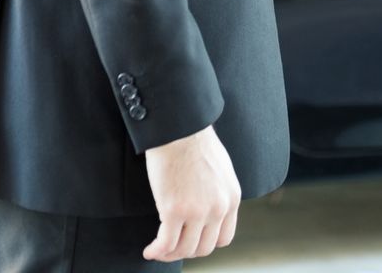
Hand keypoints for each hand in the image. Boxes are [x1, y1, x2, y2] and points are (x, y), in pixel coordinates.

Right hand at [142, 125, 240, 261]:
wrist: (179, 128)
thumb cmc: (194, 141)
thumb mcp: (220, 170)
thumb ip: (218, 192)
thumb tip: (207, 208)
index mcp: (231, 198)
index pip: (223, 238)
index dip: (205, 244)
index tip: (191, 241)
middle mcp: (218, 208)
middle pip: (203, 248)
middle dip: (186, 251)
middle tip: (171, 247)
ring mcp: (197, 211)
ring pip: (183, 249)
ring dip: (169, 253)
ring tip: (158, 249)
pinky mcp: (174, 210)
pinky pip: (165, 243)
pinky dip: (157, 251)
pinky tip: (149, 250)